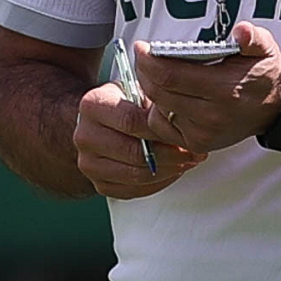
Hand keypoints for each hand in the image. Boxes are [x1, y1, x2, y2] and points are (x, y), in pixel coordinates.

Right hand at [73, 81, 205, 198]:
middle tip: (195, 151)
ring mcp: (88, 164)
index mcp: (92, 105)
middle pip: (135, 153)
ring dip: (169, 170)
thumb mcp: (136, 90)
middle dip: (171, 154)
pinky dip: (158, 183)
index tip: (186, 133)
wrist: (99, 123)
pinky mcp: (98, 184)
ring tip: (188, 161)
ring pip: (136, 175)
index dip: (162, 130)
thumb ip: (154, 102)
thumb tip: (183, 116)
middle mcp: (84, 136)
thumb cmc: (124, 104)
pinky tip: (173, 171)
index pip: (132, 122)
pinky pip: (133, 191)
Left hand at [135, 22, 280, 153]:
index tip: (141, 47)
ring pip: (158, 111)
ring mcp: (202, 133)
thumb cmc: (263, 73)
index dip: (149, 61)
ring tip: (153, 74)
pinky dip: (158, 111)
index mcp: (224, 89)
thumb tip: (242, 32)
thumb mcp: (265, 48)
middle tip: (143, 56)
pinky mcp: (197, 144)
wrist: (276, 107)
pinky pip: (163, 128)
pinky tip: (164, 96)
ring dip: (150, 92)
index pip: (170, 76)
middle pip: (159, 93)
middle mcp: (211, 115)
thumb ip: (253, 37)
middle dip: (144, 72)